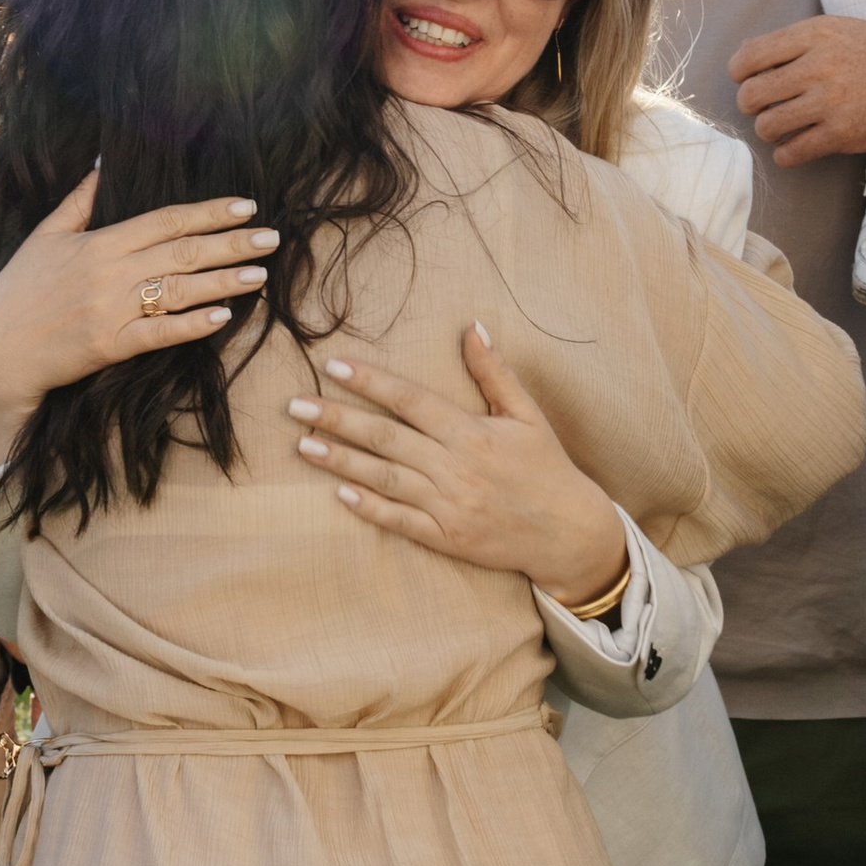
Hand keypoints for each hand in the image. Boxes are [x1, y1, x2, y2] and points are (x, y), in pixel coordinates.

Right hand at [0, 174, 279, 477]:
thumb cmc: (19, 291)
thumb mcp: (46, 236)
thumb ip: (79, 202)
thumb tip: (102, 164)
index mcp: (100, 241)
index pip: (166, 220)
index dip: (209, 212)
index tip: (246, 206)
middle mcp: (111, 272)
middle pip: (183, 252)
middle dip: (232, 244)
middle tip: (272, 238)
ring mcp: (112, 310)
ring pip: (179, 291)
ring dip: (224, 281)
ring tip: (261, 275)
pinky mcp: (110, 346)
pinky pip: (159, 333)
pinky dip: (192, 325)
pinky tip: (224, 317)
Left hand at [286, 323, 627, 603]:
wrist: (570, 534)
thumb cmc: (548, 468)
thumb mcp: (528, 415)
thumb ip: (495, 372)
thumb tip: (472, 326)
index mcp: (473, 433)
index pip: (411, 400)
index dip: (370, 381)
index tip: (334, 365)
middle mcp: (456, 468)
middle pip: (386, 438)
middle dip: (338, 419)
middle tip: (295, 405)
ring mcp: (449, 506)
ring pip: (384, 479)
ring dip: (341, 461)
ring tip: (303, 444)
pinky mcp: (447, 538)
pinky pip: (400, 522)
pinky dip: (370, 508)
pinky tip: (339, 494)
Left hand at [731, 17, 865, 166]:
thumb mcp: (844, 29)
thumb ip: (797, 39)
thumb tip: (746, 49)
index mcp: (816, 34)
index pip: (749, 56)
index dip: (740, 72)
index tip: (748, 79)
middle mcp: (818, 66)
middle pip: (751, 94)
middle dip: (751, 104)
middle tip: (766, 106)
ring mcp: (829, 103)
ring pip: (766, 126)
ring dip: (769, 129)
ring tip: (784, 126)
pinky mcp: (841, 135)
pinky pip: (791, 152)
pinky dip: (787, 154)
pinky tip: (797, 145)